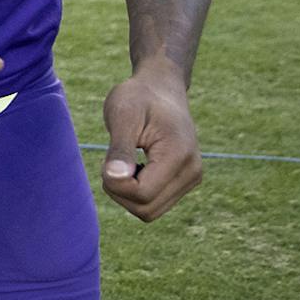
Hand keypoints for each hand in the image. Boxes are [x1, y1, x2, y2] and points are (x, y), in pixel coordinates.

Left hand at [100, 72, 202, 220]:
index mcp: (179, 156)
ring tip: (123, 162)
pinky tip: (133, 167)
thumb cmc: (138, 97)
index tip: (107, 159)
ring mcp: (191, 180)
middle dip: (119, 191)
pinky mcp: (184, 183)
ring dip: (126, 194)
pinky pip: (153, 204)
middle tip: (111, 161)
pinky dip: (135, 193)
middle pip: (146, 209)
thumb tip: (114, 177)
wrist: (161, 88)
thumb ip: (119, 148)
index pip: (142, 193)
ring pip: (149, 211)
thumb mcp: (123, 115)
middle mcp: (192, 173)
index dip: (115, 183)